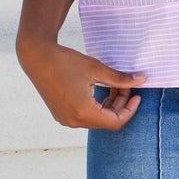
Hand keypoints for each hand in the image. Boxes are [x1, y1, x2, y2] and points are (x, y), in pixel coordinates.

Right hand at [17, 37, 144, 130]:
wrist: (37, 57)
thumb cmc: (66, 61)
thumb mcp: (96, 69)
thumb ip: (120, 79)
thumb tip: (141, 80)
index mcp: (84, 112)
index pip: (116, 121)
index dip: (130, 110)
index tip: (137, 95)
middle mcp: (73, 121)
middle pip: (106, 121)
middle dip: (120, 105)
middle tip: (127, 86)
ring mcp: (65, 119)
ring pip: (96, 119)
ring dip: (108, 105)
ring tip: (115, 86)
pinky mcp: (60, 114)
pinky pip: (84, 116)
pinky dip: (96, 106)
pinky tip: (100, 90)